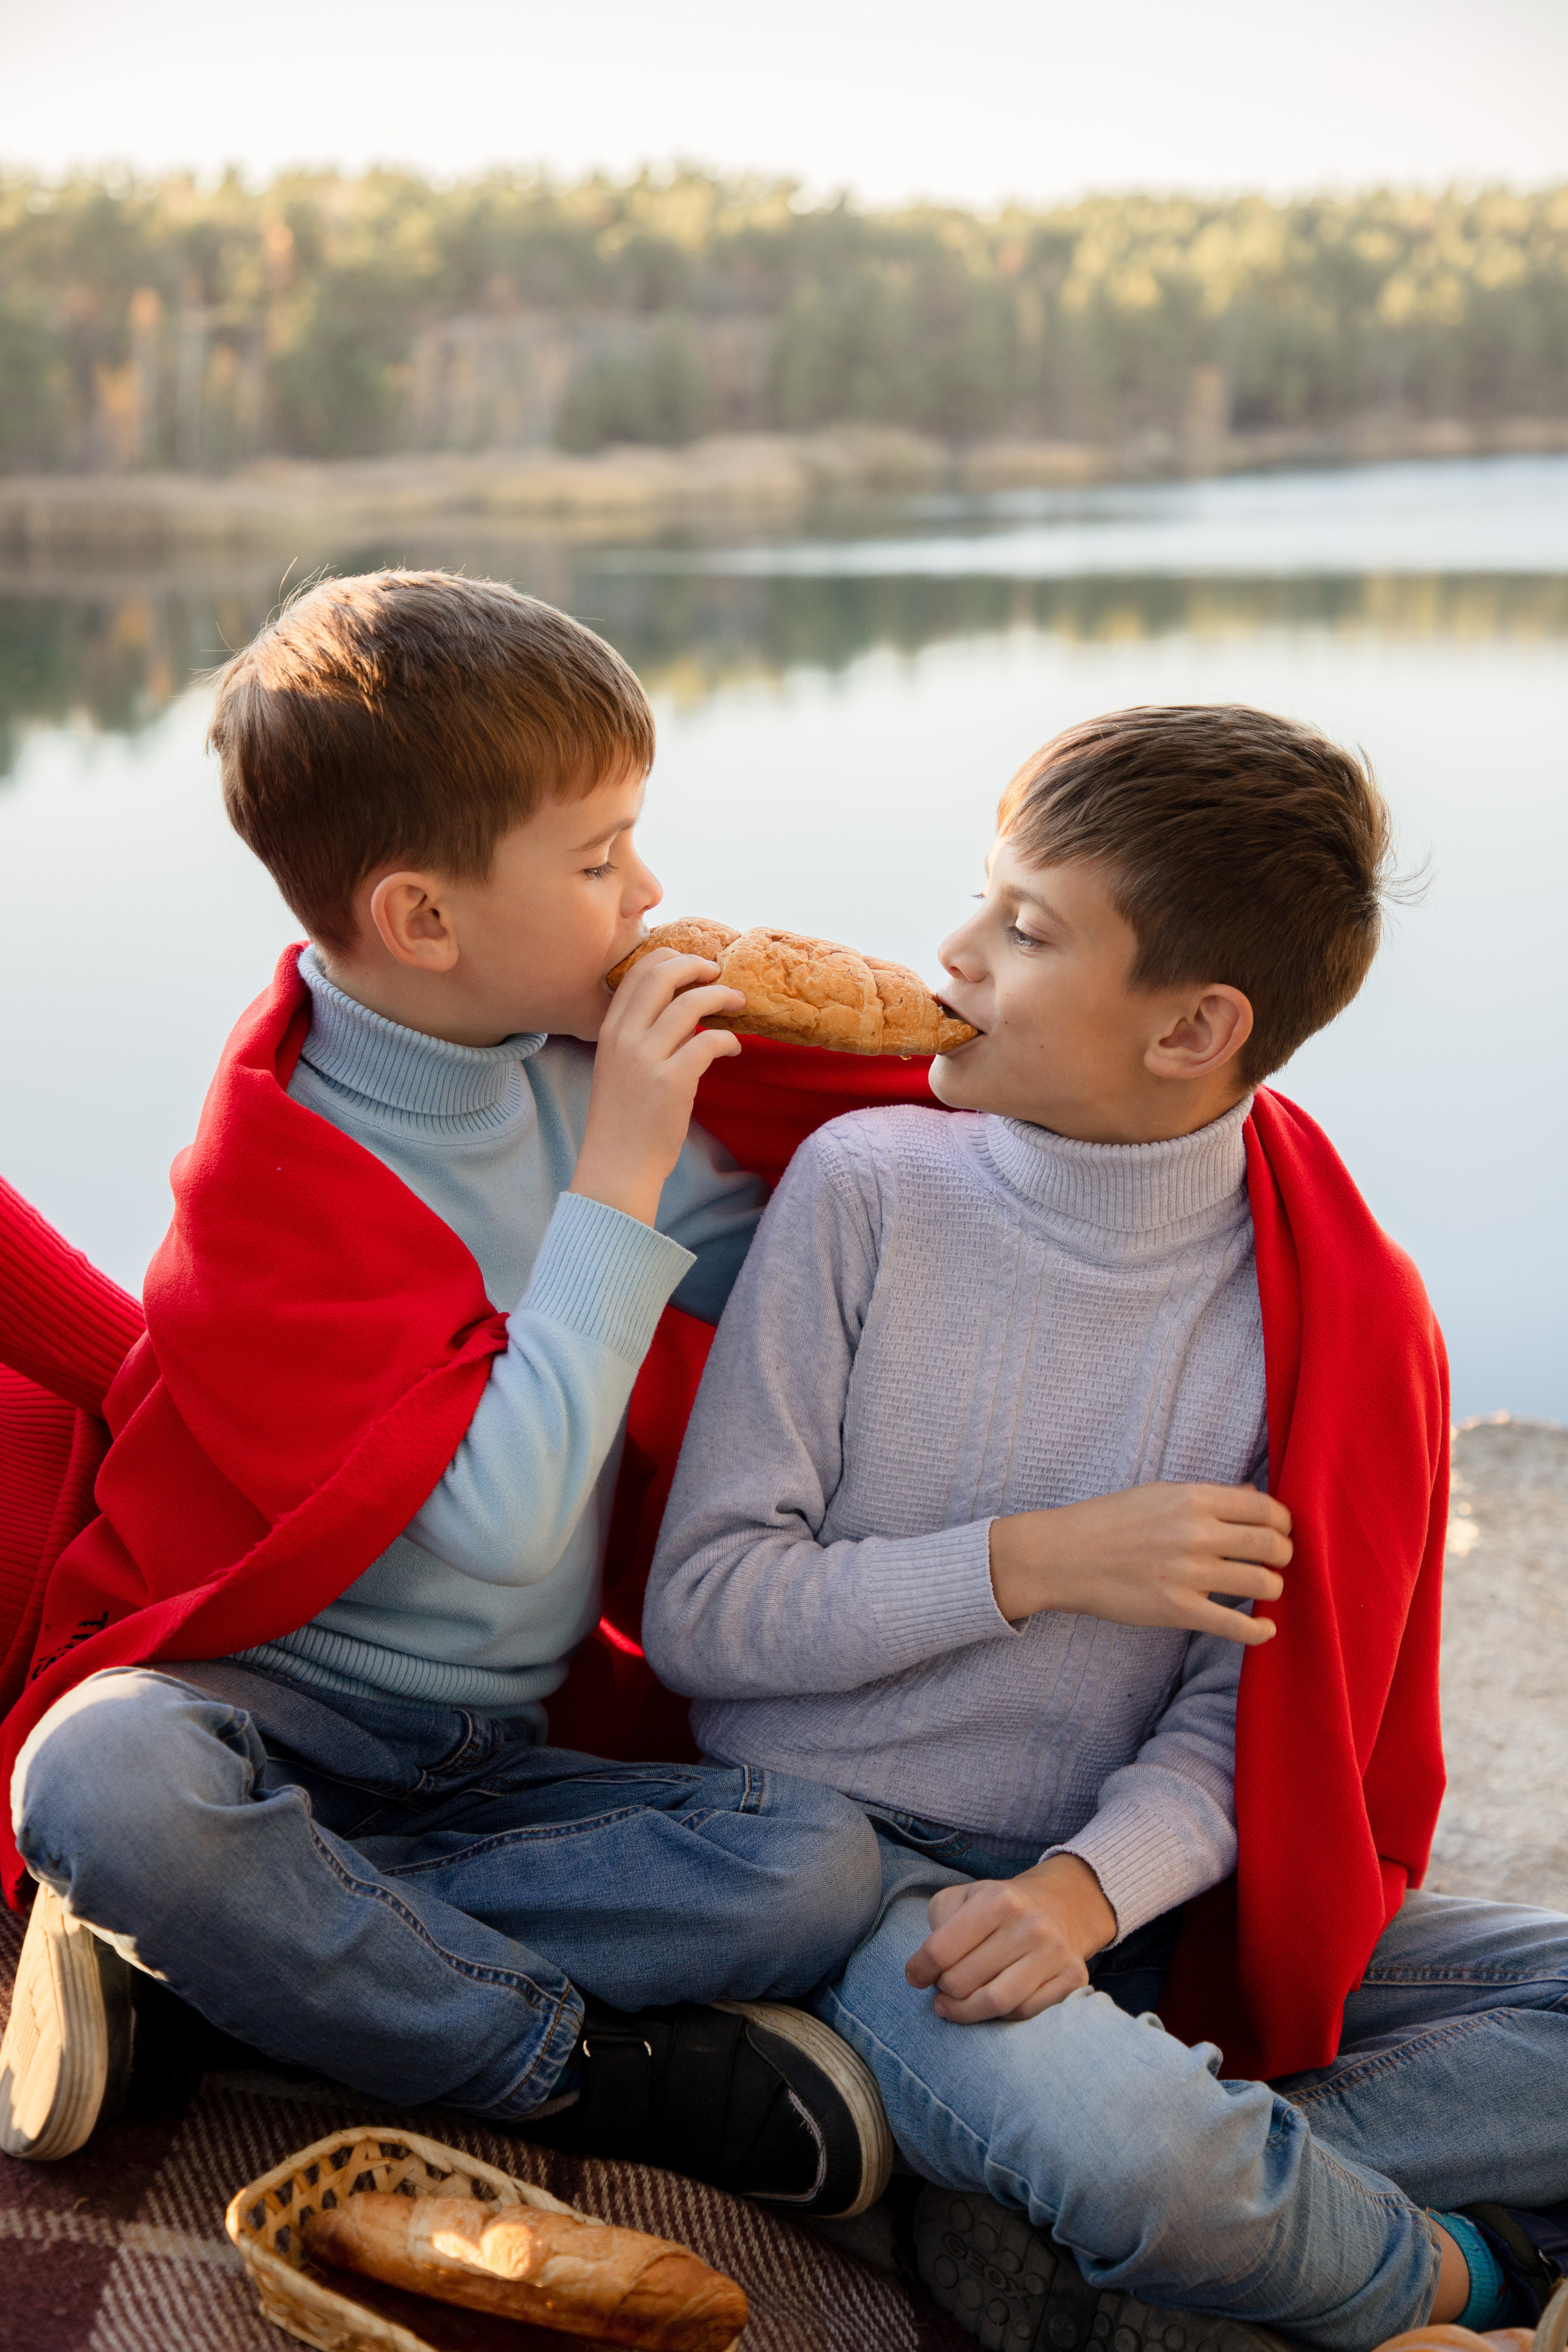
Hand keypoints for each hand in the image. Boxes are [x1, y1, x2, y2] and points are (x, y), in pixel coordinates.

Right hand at [570, 950, 745, 1223]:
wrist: (617, 1165)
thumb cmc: (624, 1120)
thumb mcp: (621, 1067)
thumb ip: (645, 1036)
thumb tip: (686, 1013)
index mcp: (610, 1030)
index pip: (637, 973)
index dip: (670, 958)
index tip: (694, 966)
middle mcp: (624, 1037)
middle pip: (662, 975)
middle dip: (696, 965)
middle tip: (718, 973)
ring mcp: (645, 1058)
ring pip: (690, 1003)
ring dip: (721, 996)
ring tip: (738, 1002)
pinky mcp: (671, 1081)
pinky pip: (709, 1042)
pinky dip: (729, 1040)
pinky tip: (734, 1050)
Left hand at [906, 1855, 1116, 2022]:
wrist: (1060, 1906)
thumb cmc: (999, 1906)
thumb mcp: (962, 1897)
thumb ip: (939, 1924)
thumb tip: (925, 1969)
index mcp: (998, 1899)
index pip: (941, 1949)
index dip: (920, 1969)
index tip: (915, 1976)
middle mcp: (1030, 1925)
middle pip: (964, 1980)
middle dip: (943, 1990)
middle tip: (940, 1988)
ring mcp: (1054, 1953)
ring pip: (996, 2003)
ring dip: (964, 2012)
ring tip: (952, 2006)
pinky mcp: (1072, 1978)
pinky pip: (1024, 2012)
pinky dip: (999, 2015)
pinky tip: (988, 2004)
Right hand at [988, 1482, 1290, 1646]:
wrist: (1061, 1556)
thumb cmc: (1108, 1521)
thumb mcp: (1158, 1494)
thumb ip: (1209, 1496)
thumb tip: (1255, 1498)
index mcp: (1193, 1499)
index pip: (1265, 1508)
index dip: (1284, 1522)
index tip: (1282, 1532)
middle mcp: (1196, 1533)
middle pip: (1272, 1545)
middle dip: (1284, 1555)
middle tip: (1277, 1562)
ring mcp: (1188, 1574)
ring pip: (1263, 1584)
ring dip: (1272, 1588)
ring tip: (1263, 1589)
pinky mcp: (1178, 1610)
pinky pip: (1236, 1627)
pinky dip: (1259, 1632)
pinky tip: (1264, 1630)